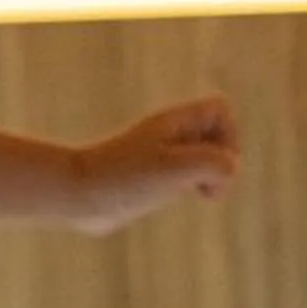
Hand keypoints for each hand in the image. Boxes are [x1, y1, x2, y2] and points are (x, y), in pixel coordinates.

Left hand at [65, 94, 240, 235]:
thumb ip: (212, 163)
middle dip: (222, 160)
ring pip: (205, 157)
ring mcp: (162, 155)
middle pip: (217, 134)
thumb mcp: (175, 169)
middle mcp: (169, 134)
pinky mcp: (152, 177)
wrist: (77, 197)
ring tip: (200, 192)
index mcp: (173, 122)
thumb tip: (229, 171)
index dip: (228, 135)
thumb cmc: (123, 179)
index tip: (211, 163)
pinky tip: (176, 197)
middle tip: (205, 184)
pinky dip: (193, 186)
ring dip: (210, 176)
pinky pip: (187, 174)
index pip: (220, 109)